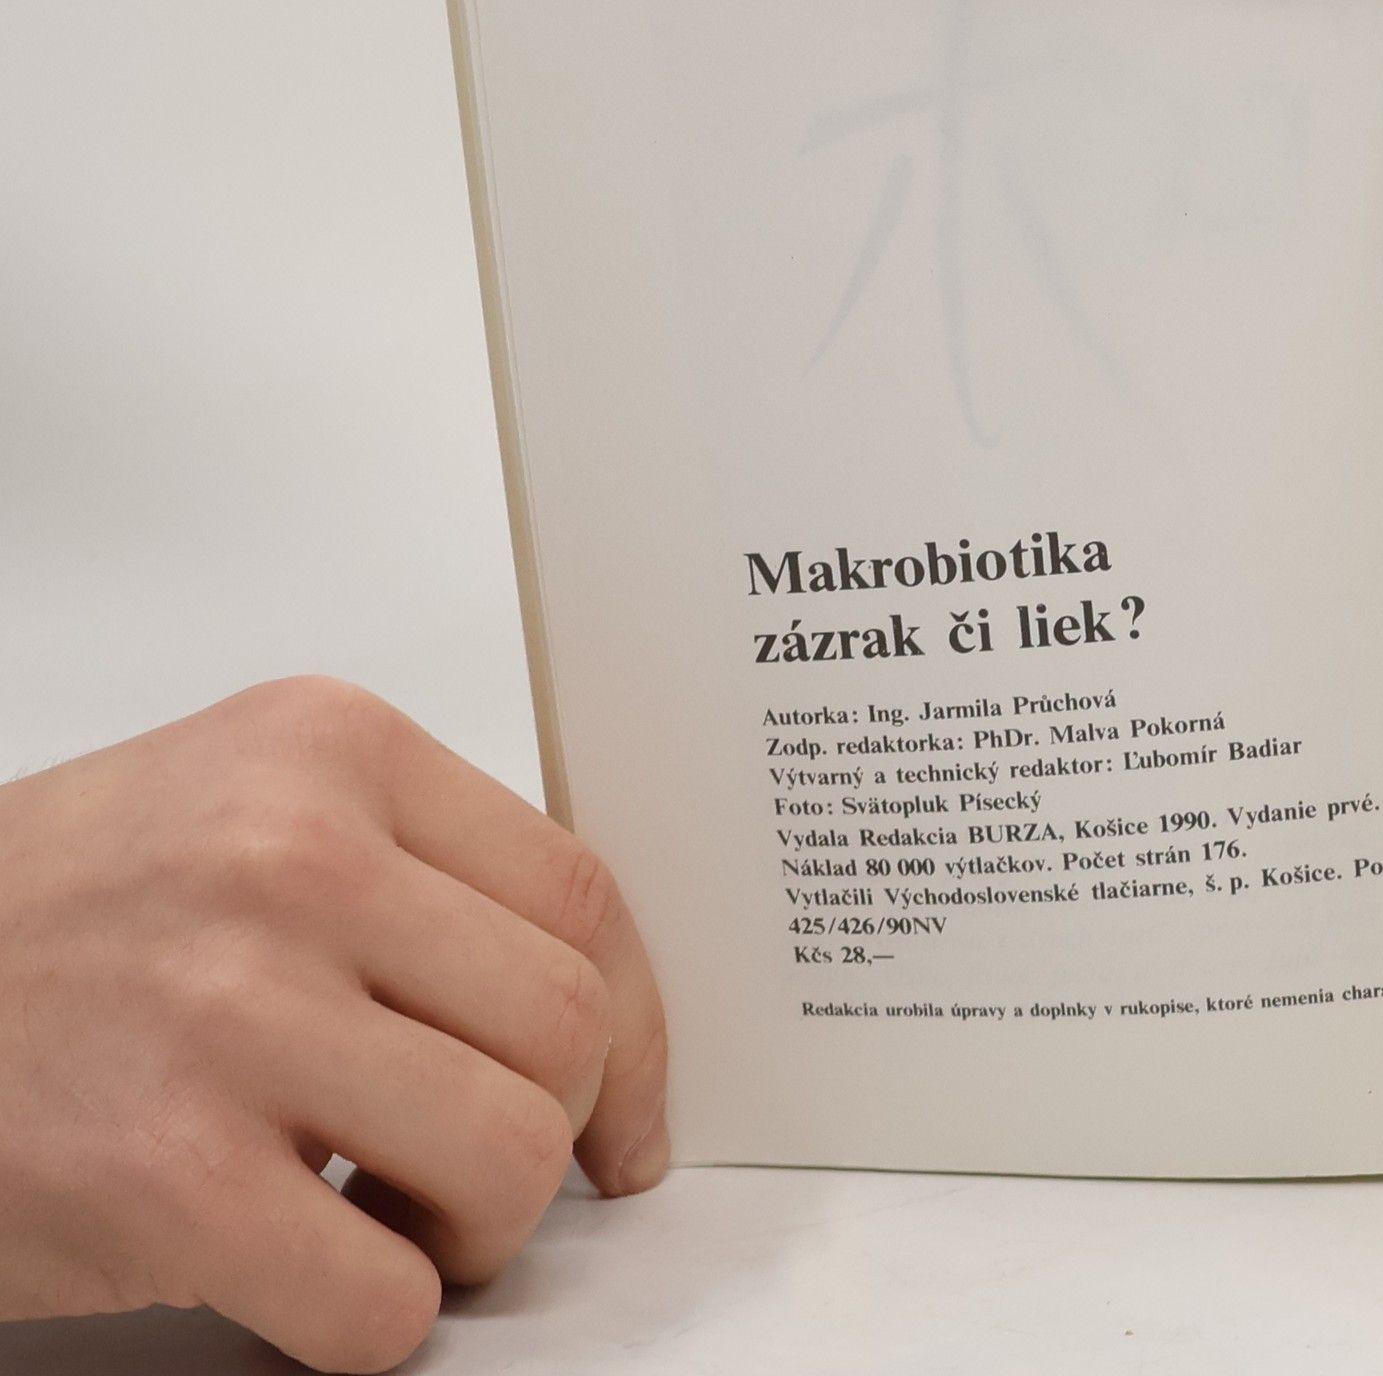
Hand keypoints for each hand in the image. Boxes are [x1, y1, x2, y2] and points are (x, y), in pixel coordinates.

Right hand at [0, 677, 668, 1372]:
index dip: (640, 1023)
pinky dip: (377, 1321)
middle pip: (567, 1022)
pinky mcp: (163, 1176)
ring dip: (477, 1231)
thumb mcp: (246, 798)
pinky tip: (312, 1276)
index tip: (627, 1107)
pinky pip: (382, 1300)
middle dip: (560, 1131)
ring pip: (509, 1155)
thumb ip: (412, 860)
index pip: (579, 889)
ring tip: (395, 1222)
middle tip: (487, 1170)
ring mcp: (230, 1012)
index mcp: (333, 749)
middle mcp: (294, 858)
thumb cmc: (58, 906)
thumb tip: (578, 987)